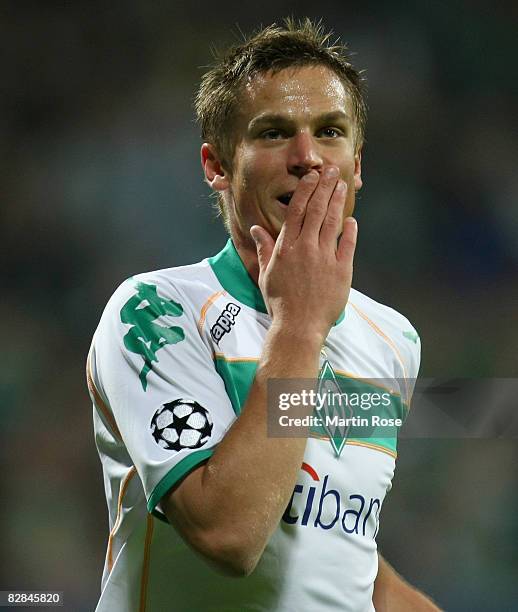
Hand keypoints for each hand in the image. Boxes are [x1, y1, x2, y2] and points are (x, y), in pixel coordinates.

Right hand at [250, 166, 356, 342]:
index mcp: (286, 248)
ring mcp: (325, 258)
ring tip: (342, 185)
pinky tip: (352, 219)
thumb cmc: (280, 302)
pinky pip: (348, 245)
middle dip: (324, 186)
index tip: (311, 176)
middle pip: (316, 210)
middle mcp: (306, 248)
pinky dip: (351, 230)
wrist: (299, 327)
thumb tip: (256, 229)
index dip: (305, 190)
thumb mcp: (266, 274)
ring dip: (337, 201)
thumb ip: (264, 248)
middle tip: (330, 170)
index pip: (297, 211)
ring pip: (332, 222)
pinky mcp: (342, 270)